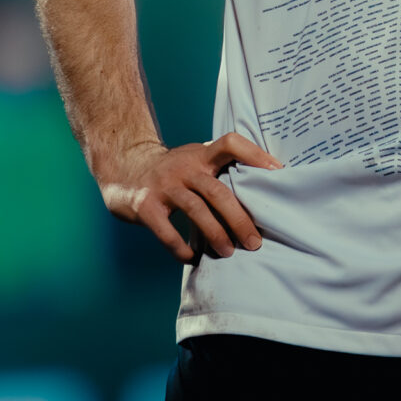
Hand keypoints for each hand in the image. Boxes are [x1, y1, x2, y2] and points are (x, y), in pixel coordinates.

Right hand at [99, 134, 280, 262]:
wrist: (123, 166)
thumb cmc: (171, 171)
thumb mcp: (194, 160)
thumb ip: (219, 171)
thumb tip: (262, 197)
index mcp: (200, 154)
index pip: (230, 143)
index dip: (255, 154)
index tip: (277, 172)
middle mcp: (183, 166)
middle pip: (217, 190)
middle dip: (239, 218)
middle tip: (254, 242)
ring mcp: (163, 185)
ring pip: (196, 210)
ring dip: (216, 234)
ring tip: (228, 252)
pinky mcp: (145, 205)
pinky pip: (167, 231)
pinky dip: (181, 248)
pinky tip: (192, 257)